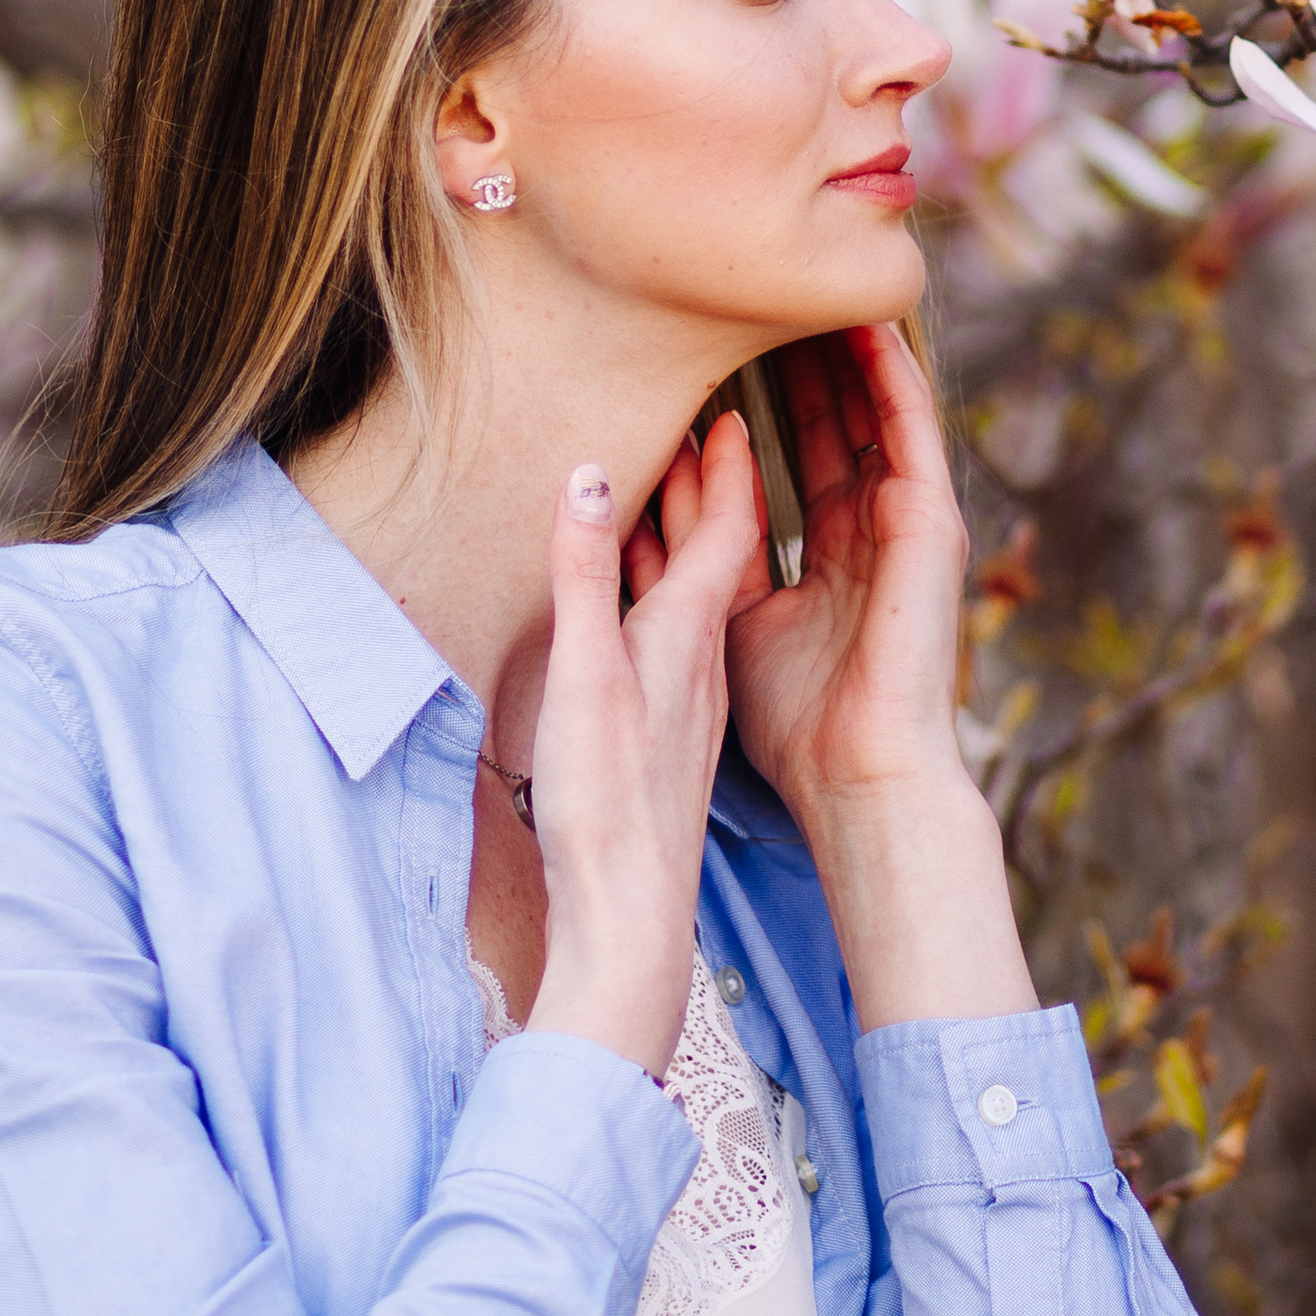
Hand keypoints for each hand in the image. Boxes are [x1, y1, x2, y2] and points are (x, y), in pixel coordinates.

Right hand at [522, 421, 763, 1077]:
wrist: (629, 917)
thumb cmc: (608, 800)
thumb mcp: (586, 673)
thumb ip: (587, 575)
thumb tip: (591, 476)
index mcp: (689, 631)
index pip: (730, 522)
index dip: (729, 460)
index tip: (730, 398)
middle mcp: (700, 656)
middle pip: (711, 548)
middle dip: (703, 480)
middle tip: (694, 412)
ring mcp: (687, 695)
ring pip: (690, 589)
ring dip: (675, 533)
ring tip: (651, 483)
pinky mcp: (665, 731)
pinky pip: (670, 630)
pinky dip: (655, 590)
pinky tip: (634, 598)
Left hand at [726, 328, 1034, 1031]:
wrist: (856, 773)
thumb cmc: (795, 720)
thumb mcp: (733, 617)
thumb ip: (709, 559)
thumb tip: (652, 509)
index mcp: (832, 550)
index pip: (801, 452)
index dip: (773, 397)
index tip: (733, 338)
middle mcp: (873, 527)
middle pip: (841, 419)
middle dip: (808, 356)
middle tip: (772, 285)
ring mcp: (907, 522)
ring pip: (878, 412)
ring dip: (852, 350)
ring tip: (820, 282)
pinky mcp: (931, 523)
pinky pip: (913, 433)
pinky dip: (895, 379)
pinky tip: (870, 329)